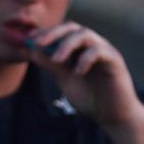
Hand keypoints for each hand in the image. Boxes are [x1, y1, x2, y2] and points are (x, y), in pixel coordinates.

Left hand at [27, 22, 142, 126]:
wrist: (110, 115)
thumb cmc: (89, 97)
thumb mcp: (64, 79)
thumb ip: (50, 65)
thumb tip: (31, 50)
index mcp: (79, 49)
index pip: (61, 32)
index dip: (45, 32)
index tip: (28, 38)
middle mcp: (92, 45)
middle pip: (72, 28)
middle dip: (53, 33)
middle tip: (38, 42)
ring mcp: (104, 51)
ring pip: (86, 35)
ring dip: (67, 45)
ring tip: (56, 60)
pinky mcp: (115, 61)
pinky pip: (100, 51)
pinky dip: (85, 59)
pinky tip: (77, 73)